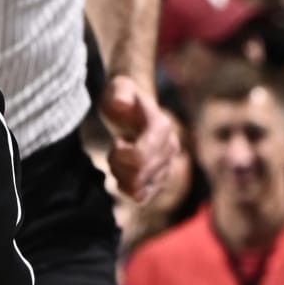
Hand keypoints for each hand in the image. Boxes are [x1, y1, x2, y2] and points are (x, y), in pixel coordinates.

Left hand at [99, 75, 180, 206]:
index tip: (116, 139)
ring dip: (120, 175)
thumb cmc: (122, 97)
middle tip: (113, 149)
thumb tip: (119, 104)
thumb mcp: (117, 88)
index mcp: (161, 127)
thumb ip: (119, 93)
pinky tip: (121, 173)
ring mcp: (167, 165)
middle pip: (137, 175)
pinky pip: (142, 197)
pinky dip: (126, 188)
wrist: (132, 107)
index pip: (140, 157)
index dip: (120, 154)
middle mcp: (170, 148)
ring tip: (117, 158)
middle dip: (117, 164)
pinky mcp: (159, 178)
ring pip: (138, 188)